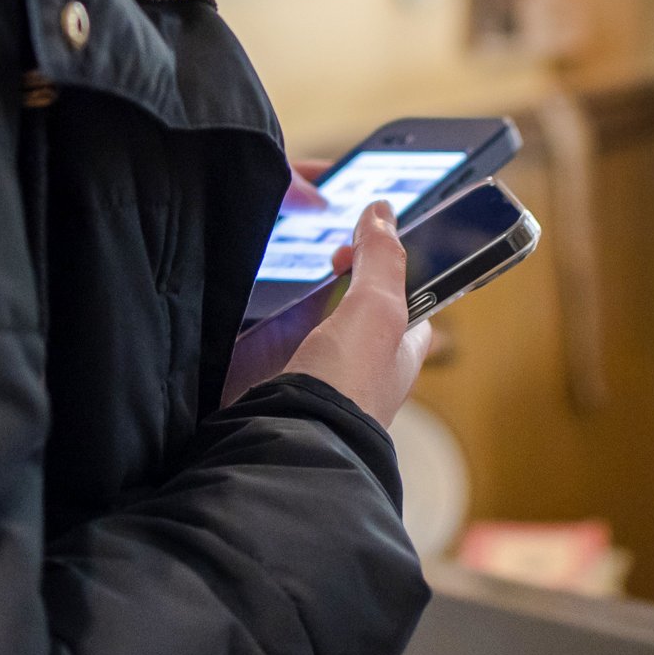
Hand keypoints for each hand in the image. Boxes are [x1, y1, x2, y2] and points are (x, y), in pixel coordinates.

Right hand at [282, 201, 432, 425]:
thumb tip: (382, 211)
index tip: (361, 238)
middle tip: (320, 252)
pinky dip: (261, 319)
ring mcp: (319, 374)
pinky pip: (272, 340)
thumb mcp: (378, 310)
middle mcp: (363, 364)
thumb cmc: (348, 385)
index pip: (406, 295)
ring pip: (310, 321)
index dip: (388, 262)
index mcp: (399, 349)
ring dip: (294, 296)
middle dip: (337, 276)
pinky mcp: (278, 381)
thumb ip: (382, 259)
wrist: (289, 443)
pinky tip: (247, 303)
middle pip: (354, 305)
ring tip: (277, 263)